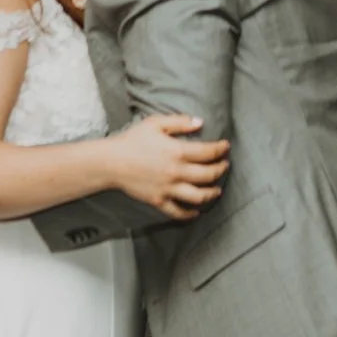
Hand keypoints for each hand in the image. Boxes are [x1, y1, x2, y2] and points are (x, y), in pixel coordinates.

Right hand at [109, 114, 229, 219]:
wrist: (111, 162)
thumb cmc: (132, 140)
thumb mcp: (155, 123)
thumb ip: (179, 122)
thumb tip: (200, 122)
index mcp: (177, 151)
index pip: (208, 152)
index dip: (220, 149)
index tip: (226, 146)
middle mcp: (176, 172)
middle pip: (208, 175)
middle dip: (220, 169)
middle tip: (224, 165)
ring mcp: (168, 188)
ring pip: (198, 196)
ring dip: (211, 193)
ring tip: (217, 190)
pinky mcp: (158, 200)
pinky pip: (177, 212)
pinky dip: (189, 214)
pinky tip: (196, 211)